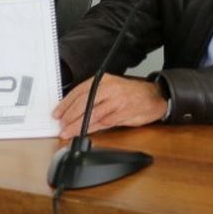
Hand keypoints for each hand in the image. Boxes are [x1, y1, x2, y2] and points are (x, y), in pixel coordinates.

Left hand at [52, 74, 166, 137]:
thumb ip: (94, 96)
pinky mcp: (123, 114)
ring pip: (92, 114)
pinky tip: (84, 133)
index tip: (57, 113)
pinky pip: (103, 123)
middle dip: (69, 116)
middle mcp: (109, 89)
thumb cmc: (131, 94)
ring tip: (68, 132)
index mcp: (103, 80)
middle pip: (84, 103)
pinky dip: (92, 129)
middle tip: (61, 124)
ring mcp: (116, 101)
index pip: (79, 91)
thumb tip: (73, 109)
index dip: (66, 103)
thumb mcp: (111, 89)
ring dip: (78, 125)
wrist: (154, 97)